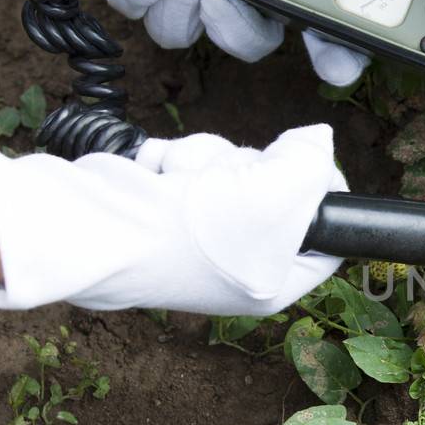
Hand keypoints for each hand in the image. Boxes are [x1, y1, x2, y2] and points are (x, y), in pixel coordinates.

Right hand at [0, 125, 346, 314]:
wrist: (100, 227)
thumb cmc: (191, 232)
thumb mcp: (278, 198)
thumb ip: (312, 166)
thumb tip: (318, 143)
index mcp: (273, 281)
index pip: (324, 237)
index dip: (323, 193)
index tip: (311, 163)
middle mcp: (239, 262)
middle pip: (275, 190)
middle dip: (250, 170)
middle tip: (229, 184)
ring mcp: (199, 233)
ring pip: (229, 166)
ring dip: (207, 160)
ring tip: (185, 182)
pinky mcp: (164, 203)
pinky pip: (190, 160)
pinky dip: (173, 159)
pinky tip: (157, 177)